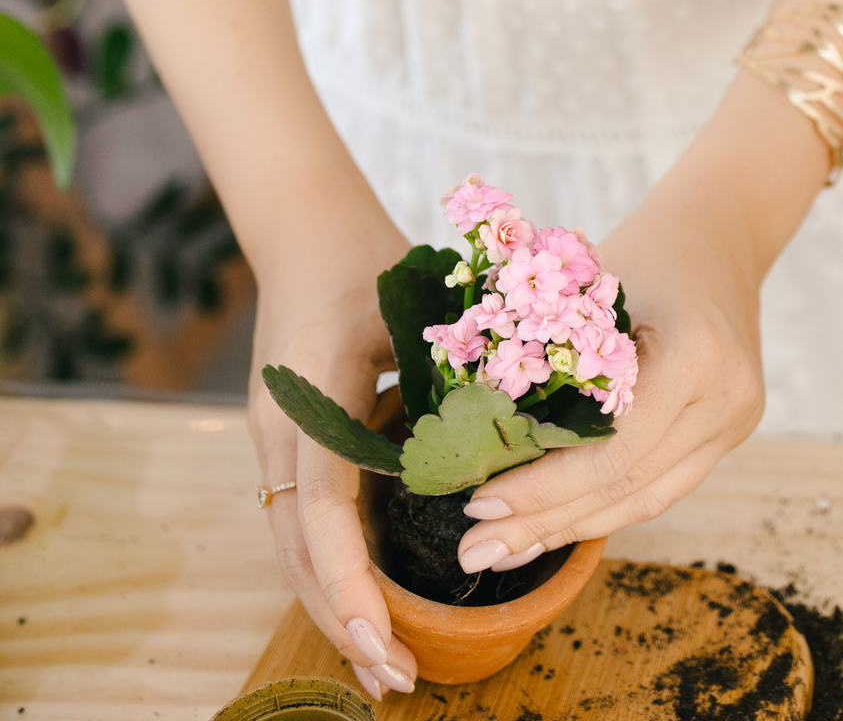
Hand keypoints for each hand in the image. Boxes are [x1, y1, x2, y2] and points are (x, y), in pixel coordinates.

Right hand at [248, 250, 419, 701]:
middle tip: (399, 680)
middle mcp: (279, 432)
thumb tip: (506, 444)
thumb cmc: (370, 262)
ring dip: (336, 609)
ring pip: (296, 549)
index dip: (352, 580)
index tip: (385, 636)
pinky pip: (304, 525)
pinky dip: (332, 574)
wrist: (308, 228)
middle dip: (346, 620)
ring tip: (387, 668)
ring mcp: (276, 441)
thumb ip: (447, 375)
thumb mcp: (414, 311)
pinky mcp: (288, 445)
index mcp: (309, 400)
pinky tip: (367, 610)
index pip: (324, 510)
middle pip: (300, 551)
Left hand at [452, 203, 764, 574]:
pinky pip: (662, 482)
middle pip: (628, 485)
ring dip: (572, 528)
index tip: (476, 503)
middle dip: (545, 523)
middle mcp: (727, 396)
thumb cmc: (642, 246)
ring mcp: (737, 419)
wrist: (721, 229)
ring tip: (504, 550)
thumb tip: (465, 433)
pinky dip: (606, 505)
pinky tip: (554, 524)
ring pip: (647, 498)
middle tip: (474, 549)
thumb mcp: (590, 285)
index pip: (612, 450)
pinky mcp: (731, 431)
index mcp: (694, 351)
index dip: (543, 488)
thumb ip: (549, 355)